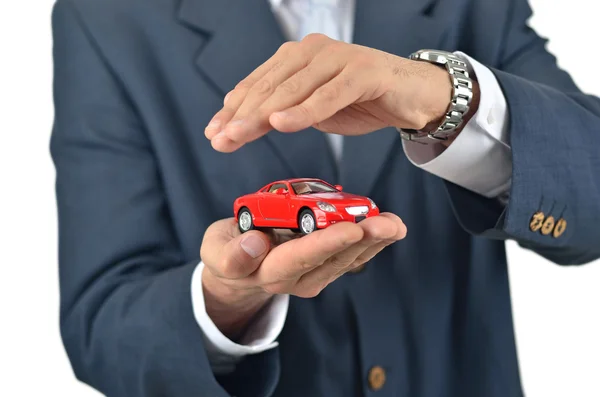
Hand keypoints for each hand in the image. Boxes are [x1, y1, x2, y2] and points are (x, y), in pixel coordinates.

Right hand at [200, 214, 406, 339]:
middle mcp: (298, 278)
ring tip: (395, 224)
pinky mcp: (326, 267)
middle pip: (334, 259)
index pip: (301, 257)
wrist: (239, 268)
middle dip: (363, 240)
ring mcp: (314, 275)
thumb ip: (231, 254)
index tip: (352, 229)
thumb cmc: (227, 251)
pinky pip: (352, 256)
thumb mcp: (215, 251)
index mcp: (269, 272)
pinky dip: (372, 242)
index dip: (327, 243)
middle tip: (387, 224)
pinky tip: (389, 228)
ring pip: (349, 259)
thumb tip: (256, 243)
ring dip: (374, 241)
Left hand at [204, 33, 459, 152]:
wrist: (412, 95)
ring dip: (263, 115)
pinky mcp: (362, 71)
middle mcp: (313, 51)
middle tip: (220, 139)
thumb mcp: (314, 109)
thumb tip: (242, 121)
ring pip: (293, 89)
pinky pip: (328, 94)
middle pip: (269, 86)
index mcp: (298, 57)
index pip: (258, 84)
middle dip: (240, 115)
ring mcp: (338, 58)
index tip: (213, 132)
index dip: (233, 109)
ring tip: (238, 135)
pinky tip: (281, 123)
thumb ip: (283, 111)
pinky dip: (304, 110)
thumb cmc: (360, 100)